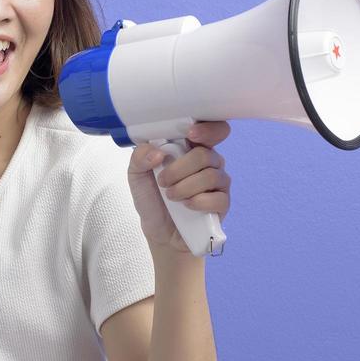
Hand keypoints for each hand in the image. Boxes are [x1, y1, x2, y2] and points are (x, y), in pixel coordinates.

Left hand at [126, 121, 231, 254]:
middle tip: (163, 181)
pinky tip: (187, 206)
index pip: (211, 129)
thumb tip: (158, 152)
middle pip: (205, 154)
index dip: (208, 128)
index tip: (190, 135)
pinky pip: (218, 198)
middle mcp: (208, 161)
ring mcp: (218, 182)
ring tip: (171, 196)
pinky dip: (198, 202)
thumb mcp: (136, 174)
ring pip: (211, 176)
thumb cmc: (152, 198)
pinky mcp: (223, 203)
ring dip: (185, 187)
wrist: (159, 232)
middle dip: (180, 169)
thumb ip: (140, 156)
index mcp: (190, 148)